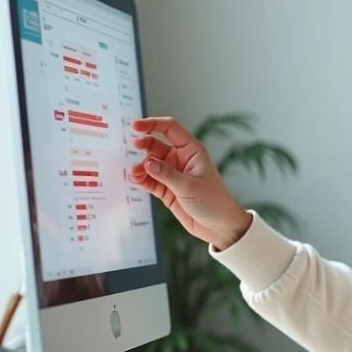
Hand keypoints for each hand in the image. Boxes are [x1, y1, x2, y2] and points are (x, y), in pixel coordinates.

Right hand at [128, 116, 252, 249]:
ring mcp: (172, 174)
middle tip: (133, 147)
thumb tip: (146, 162)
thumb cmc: (213, 201)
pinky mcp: (166, 189)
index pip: (170, 128)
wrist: (219, 226)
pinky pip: (149, 180)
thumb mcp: (189, 186)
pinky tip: (135, 179)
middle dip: (143, 145)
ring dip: (140, 166)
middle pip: (156, 145)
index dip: (152, 124)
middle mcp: (180, 159)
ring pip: (150, 164)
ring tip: (134, 173)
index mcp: (191, 150)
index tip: (135, 125)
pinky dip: (141, 179)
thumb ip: (166, 174)